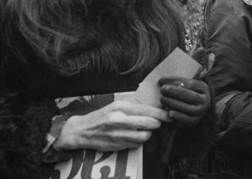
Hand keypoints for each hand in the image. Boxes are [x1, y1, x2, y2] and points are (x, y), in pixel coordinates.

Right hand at [53, 100, 169, 151]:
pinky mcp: (118, 145)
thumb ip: (133, 107)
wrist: (82, 131)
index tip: (168, 115)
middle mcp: (120, 120)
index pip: (147, 110)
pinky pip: (136, 145)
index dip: (161, 114)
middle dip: (157, 123)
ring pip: (145, 136)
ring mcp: (119, 134)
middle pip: (149, 123)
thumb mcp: (115, 105)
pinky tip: (134, 136)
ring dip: (148, 134)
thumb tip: (153, 108)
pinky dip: (139, 141)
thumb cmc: (100, 116)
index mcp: (120, 107)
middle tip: (158, 122)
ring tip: (144, 130)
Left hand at [159, 77, 209, 125]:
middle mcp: (205, 100)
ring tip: (163, 100)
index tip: (162, 81)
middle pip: (191, 97)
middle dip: (175, 93)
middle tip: (162, 89)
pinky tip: (169, 113)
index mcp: (203, 88)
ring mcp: (202, 112)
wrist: (193, 106)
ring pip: (190, 109)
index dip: (176, 82)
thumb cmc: (185, 93)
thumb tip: (162, 81)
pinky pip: (188, 121)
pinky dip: (178, 117)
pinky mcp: (196, 121)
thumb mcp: (184, 85)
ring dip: (175, 104)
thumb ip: (175, 82)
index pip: (190, 84)